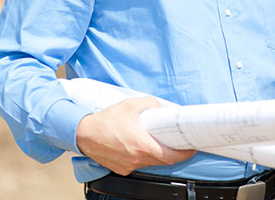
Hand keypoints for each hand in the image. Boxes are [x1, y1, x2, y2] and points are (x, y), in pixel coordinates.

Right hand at [76, 97, 194, 175]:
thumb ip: (151, 105)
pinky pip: (138, 164)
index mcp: (142, 145)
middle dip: (172, 153)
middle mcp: (136, 158)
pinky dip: (143, 157)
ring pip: (150, 163)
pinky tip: (141, 146)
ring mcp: (128, 166)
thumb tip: (163, 109)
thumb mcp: (133, 104)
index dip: (184, 154)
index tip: (190, 148)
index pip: (170, 156)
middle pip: (162, 160)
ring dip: (157, 155)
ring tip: (159, 142)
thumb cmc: (107, 120)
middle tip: (178, 143)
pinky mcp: (121, 169)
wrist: (84, 133)